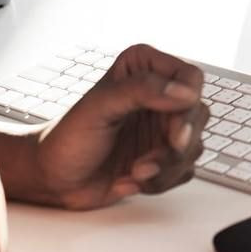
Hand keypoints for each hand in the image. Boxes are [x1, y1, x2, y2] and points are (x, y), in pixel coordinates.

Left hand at [31, 44, 208, 209]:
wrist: (52, 179)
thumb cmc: (67, 138)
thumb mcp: (99, 106)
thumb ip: (142, 90)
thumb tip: (185, 92)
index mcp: (144, 70)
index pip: (191, 78)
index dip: (189, 104)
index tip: (174, 131)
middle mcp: (160, 96)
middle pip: (198, 114)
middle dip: (176, 145)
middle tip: (148, 162)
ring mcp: (163, 128)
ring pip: (194, 147)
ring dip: (164, 167)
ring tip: (133, 172)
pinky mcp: (164, 157)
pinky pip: (184, 171)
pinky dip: (160, 181)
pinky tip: (130, 179)